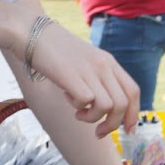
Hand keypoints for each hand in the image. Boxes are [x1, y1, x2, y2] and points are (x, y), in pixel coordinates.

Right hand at [27, 16, 140, 137]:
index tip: (128, 131)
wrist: (30, 32)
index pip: (133, 92)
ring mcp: (89, 70)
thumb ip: (99, 80)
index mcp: (109, 62)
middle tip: (98, 132)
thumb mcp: (86, 61)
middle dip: (113, 125)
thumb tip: (108, 109)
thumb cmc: (56, 51)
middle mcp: (103, 65)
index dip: (134, 115)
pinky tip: (68, 98)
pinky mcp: (72, 75)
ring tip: (79, 113)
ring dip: (93, 118)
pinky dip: (78, 108)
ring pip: (107, 107)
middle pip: (123, 105)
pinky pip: (87, 102)